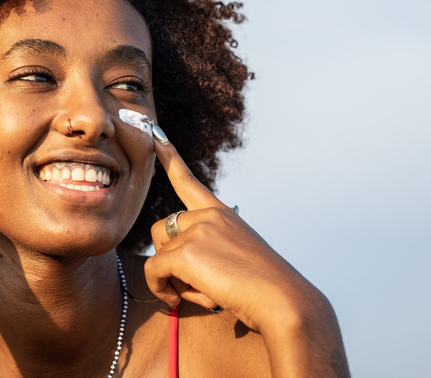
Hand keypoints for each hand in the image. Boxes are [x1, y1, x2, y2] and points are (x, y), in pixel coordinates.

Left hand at [144, 134, 319, 333]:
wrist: (283, 302)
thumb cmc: (262, 289)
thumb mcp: (237, 258)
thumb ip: (208, 251)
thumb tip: (170, 263)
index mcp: (222, 215)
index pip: (188, 182)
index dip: (169, 158)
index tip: (156, 135)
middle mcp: (208, 216)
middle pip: (161, 231)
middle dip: (168, 259)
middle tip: (195, 284)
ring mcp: (197, 230)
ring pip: (158, 254)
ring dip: (170, 278)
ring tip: (201, 292)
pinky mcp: (185, 251)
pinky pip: (153, 271)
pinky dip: (159, 289)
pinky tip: (176, 301)